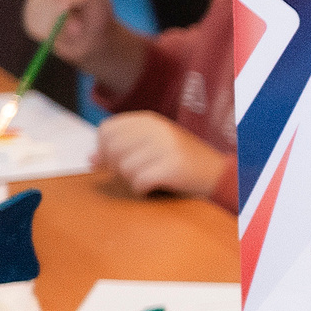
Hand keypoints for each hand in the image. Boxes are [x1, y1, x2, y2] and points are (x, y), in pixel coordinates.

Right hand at [22, 0, 144, 95]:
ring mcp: (34, 2)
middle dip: (63, 16)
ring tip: (77, 33)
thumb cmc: (98, 14)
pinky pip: (38, 30)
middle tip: (78, 32)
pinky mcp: (31, 19)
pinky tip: (65, 38)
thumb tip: (68, 3)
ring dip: (60, 30)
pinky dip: (54, 38)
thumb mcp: (98, 5)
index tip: (72, 5)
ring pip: (41, 16)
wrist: (91, 32)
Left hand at [97, 112, 229, 198]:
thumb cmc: (182, 162)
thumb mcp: (154, 145)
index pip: (107, 130)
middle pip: (113, 150)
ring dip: (132, 180)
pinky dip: (143, 189)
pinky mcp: (172, 167)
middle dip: (117, 167)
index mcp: (150, 120)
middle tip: (136, 173)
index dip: (104, 149)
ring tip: (150, 178)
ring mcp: (166, 147)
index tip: (115, 163)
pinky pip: (139, 182)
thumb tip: (90, 160)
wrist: (219, 174)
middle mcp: (157, 129)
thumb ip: (123, 147)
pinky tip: (155, 187)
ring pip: (124, 168)